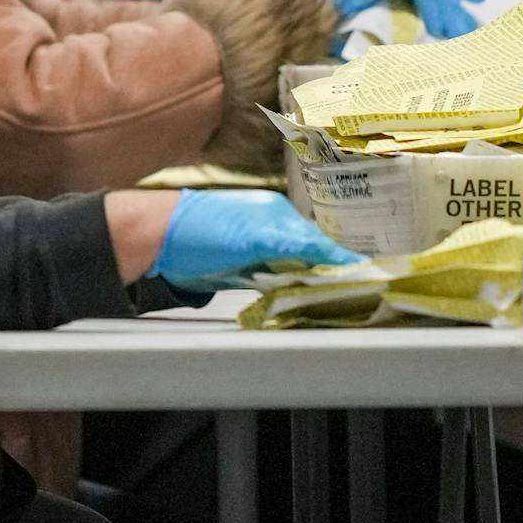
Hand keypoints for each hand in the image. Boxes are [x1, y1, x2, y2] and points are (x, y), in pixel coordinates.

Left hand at [148, 190, 364, 291]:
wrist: (156, 241)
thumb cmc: (201, 228)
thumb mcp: (254, 235)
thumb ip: (294, 245)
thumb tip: (334, 257)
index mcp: (279, 215)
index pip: (321, 243)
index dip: (342, 262)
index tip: (366, 280)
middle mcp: (272, 232)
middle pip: (312, 260)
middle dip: (331, 278)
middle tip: (357, 300)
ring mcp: (257, 252)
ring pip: (295, 274)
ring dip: (311, 289)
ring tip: (337, 307)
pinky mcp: (243, 271)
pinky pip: (275, 286)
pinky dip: (288, 296)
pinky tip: (298, 306)